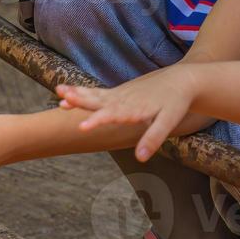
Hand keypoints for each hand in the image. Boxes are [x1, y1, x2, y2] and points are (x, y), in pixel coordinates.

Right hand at [57, 67, 201, 162]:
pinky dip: (81, 93)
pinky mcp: (118, 92)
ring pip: (94, 94)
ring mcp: (119, 94)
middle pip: (98, 100)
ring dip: (76, 93)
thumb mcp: (169, 122)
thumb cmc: (176, 103)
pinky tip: (67, 94)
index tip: (82, 126)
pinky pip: (96, 93)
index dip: (97, 121)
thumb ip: (153, 139)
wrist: (181, 80)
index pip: (112, 115)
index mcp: (134, 108)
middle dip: (80, 99)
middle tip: (62, 98)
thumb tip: (141, 158)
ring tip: (58, 91)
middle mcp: (123, 99)